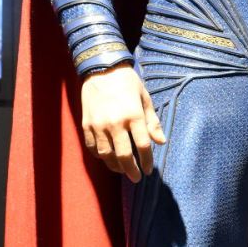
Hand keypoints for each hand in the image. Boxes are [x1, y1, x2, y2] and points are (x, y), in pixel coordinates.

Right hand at [81, 63, 165, 182]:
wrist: (101, 69)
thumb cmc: (127, 82)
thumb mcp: (145, 98)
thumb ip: (152, 122)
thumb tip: (161, 142)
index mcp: (133, 115)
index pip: (142, 146)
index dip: (146, 161)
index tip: (149, 170)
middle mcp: (115, 122)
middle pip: (123, 155)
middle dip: (131, 170)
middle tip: (136, 178)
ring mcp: (98, 124)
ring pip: (106, 155)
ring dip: (115, 166)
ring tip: (122, 170)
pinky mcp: (86, 124)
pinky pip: (92, 147)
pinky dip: (100, 156)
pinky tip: (107, 158)